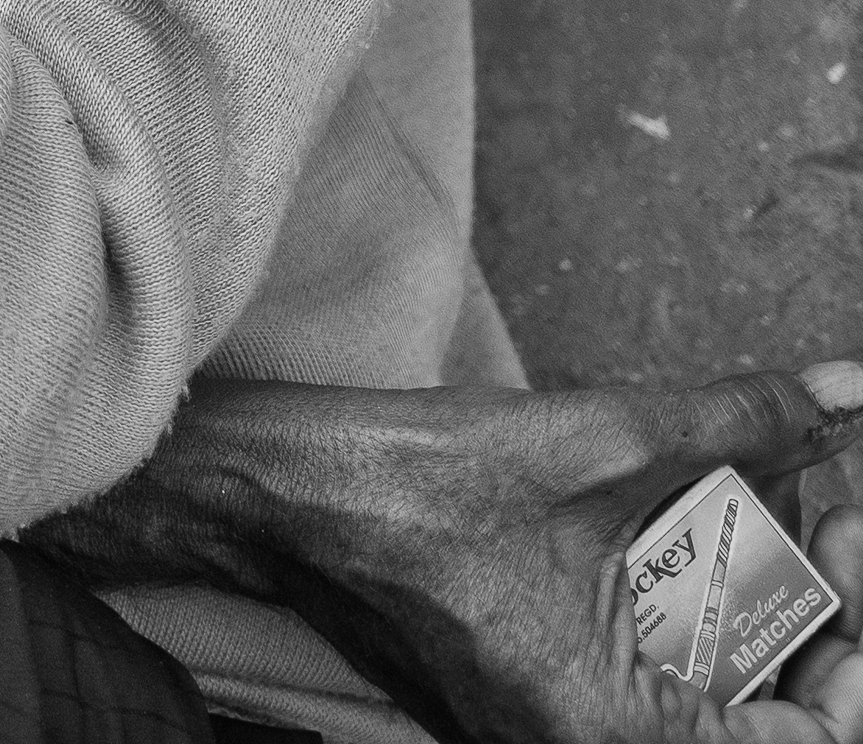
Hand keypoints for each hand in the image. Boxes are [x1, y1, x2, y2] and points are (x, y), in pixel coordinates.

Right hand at [27, 362, 862, 741]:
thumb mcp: (599, 433)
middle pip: (764, 718)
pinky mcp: (546, 700)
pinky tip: (718, 538)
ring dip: (771, 617)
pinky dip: (707, 617)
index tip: (857, 569)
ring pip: (716, 698)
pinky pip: (661, 680)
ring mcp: (566, 733)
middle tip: (836, 521)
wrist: (294, 496)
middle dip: (822, 624)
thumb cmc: (420, 484)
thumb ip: (739, 419)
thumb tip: (838, 392)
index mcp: (617, 727)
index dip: (851, 675)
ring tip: (796, 520)